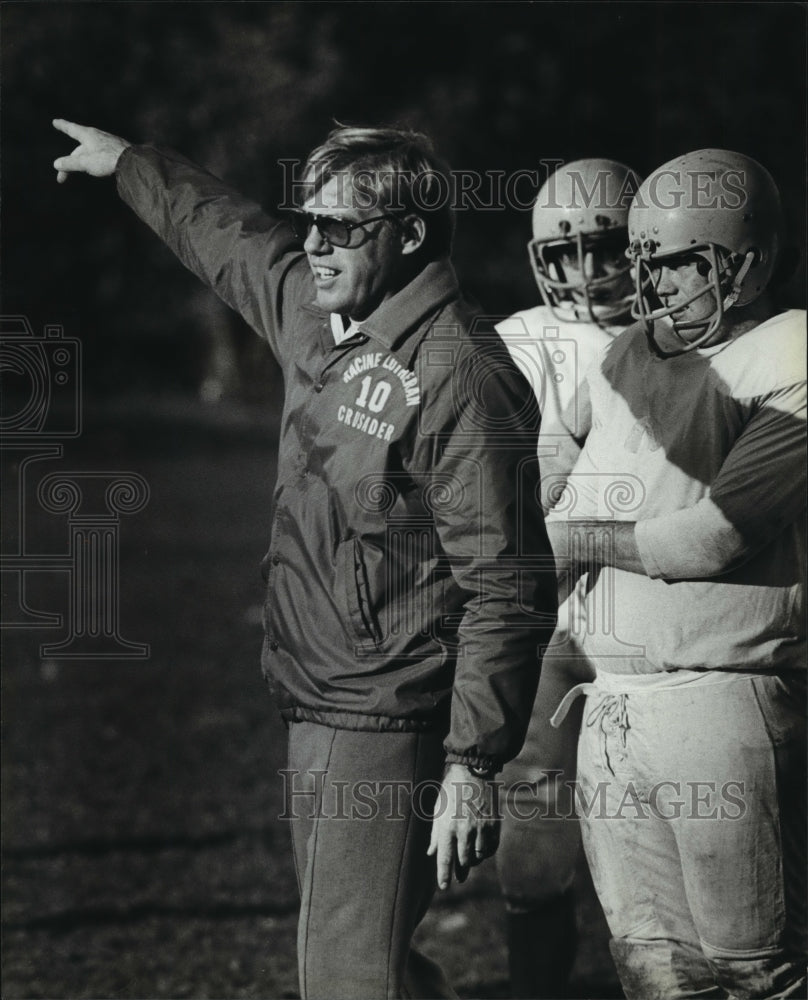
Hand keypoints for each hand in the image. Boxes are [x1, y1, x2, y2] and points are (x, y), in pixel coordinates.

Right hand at [52, 119, 130, 182]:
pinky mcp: (117, 149)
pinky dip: (94, 160)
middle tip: (63, 178)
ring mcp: (108, 141)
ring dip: (83, 161)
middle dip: (70, 162)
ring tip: (81, 172)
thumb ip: (70, 163)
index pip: (71, 129)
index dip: (62, 126)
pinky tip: (98, 167)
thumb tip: (56, 164)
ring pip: (90, 150)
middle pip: (79, 148)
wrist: (132, 161)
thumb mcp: (85, 162)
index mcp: (87, 134)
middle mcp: (97, 135)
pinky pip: (101, 153)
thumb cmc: (107, 159)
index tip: (55, 122)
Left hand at [427, 763, 499, 889]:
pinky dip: (486, 853)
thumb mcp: (438, 810)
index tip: (444, 887)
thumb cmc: (450, 790)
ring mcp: (481, 828)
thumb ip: (435, 834)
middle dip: (461, 870)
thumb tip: (431, 853)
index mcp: (447, 827)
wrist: (472, 771)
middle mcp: (464, 830)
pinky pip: (491, 848)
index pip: (445, 859)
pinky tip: (482, 852)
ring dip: (473, 861)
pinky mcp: (493, 824)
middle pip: (463, 861)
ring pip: (478, 856)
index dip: (444, 876)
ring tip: (470, 862)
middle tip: (459, 876)